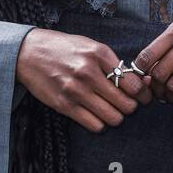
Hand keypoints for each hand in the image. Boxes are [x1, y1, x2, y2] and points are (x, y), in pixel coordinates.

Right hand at [15, 29, 153, 131]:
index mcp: (99, 54)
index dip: (143, 94)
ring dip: (116, 117)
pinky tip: (96, 115)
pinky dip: (100, 124)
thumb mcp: (91, 46)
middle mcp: (88, 72)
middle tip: (128, 105)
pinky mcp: (64, 105)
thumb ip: (114, 63)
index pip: (134, 83)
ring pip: (113, 118)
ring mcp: (76, 90)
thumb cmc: (63, 48)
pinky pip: (94, 125)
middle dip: (131, 107)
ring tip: (111, 110)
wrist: (28, 52)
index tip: (143, 96)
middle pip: (126, 104)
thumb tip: (143, 81)